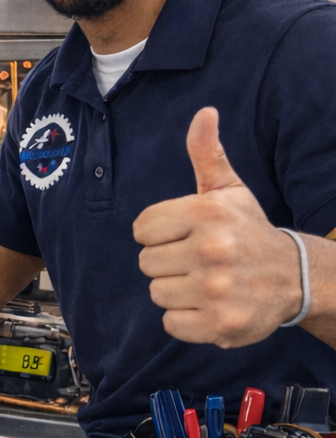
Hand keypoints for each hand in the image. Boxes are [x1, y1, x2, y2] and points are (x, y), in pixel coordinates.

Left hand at [133, 107, 302, 347]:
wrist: (295, 277)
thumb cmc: (248, 230)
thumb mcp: (228, 189)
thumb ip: (206, 152)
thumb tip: (205, 113)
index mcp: (206, 214)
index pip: (141, 229)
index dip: (159, 233)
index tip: (186, 234)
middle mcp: (212, 250)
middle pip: (146, 263)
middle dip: (168, 262)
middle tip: (199, 260)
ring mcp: (218, 290)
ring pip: (157, 293)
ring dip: (177, 291)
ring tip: (206, 281)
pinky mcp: (222, 324)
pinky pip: (171, 324)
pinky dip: (186, 319)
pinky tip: (210, 304)